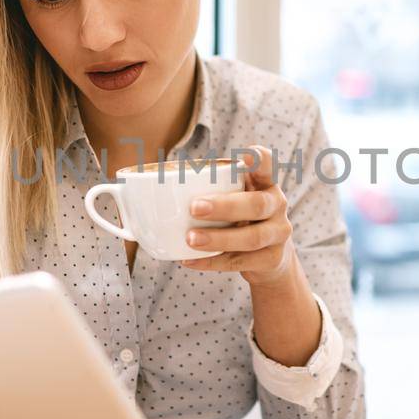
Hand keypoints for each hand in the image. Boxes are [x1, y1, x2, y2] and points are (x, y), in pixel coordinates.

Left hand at [181, 145, 298, 287]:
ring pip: (251, 238)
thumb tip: (140, 190)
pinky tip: (191, 260)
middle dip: (224, 206)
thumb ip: (208, 189)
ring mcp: (278, 234)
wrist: (270, 259)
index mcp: (265, 184)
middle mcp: (277, 205)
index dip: (259, 160)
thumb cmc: (242, 220)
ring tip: (190, 239)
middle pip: (256, 204)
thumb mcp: (235, 199)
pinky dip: (213, 261)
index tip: (244, 156)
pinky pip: (241, 262)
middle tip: (194, 208)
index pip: (268, 165)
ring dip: (218, 238)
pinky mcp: (272, 259)